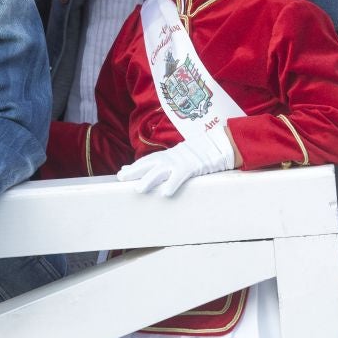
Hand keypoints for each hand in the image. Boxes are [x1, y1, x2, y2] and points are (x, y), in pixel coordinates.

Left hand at [117, 135, 234, 196]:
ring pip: (160, 171)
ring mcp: (180, 161)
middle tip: (121, 177)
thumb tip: (159, 170)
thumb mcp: (180, 157)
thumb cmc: (199, 153)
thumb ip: (168, 163)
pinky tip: (165, 193)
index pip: (147, 160)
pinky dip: (172, 184)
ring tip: (138, 189)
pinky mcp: (190, 167)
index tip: (121, 171)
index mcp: (168, 155)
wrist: (217, 144)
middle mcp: (170, 157)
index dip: (134, 166)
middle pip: (148, 163)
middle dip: (134, 170)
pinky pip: (179, 176)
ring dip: (148, 180)